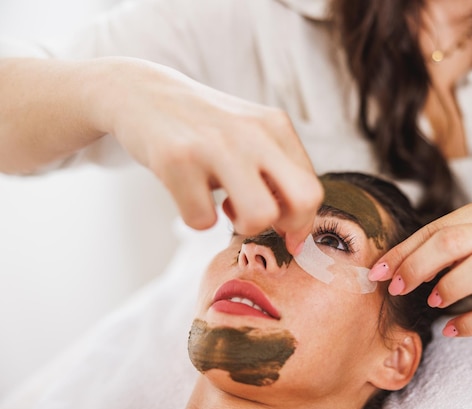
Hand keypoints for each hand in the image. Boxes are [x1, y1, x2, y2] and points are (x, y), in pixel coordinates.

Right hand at [90, 58, 322, 253]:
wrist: (141, 92)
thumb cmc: (203, 126)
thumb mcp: (249, 134)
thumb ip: (278, 172)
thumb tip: (296, 236)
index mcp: (275, 126)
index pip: (312, 189)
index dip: (302, 222)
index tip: (286, 234)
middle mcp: (252, 133)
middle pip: (303, 200)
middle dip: (287, 226)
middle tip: (260, 219)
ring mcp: (215, 145)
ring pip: (259, 217)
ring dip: (242, 225)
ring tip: (224, 206)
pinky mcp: (177, 159)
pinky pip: (202, 221)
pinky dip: (195, 216)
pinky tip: (189, 191)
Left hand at [368, 199, 471, 335]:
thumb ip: (438, 250)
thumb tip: (390, 267)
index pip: (438, 228)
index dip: (404, 251)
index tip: (379, 272)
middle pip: (455, 241)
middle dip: (418, 265)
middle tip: (398, 288)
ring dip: (448, 286)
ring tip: (432, 302)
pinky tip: (453, 329)